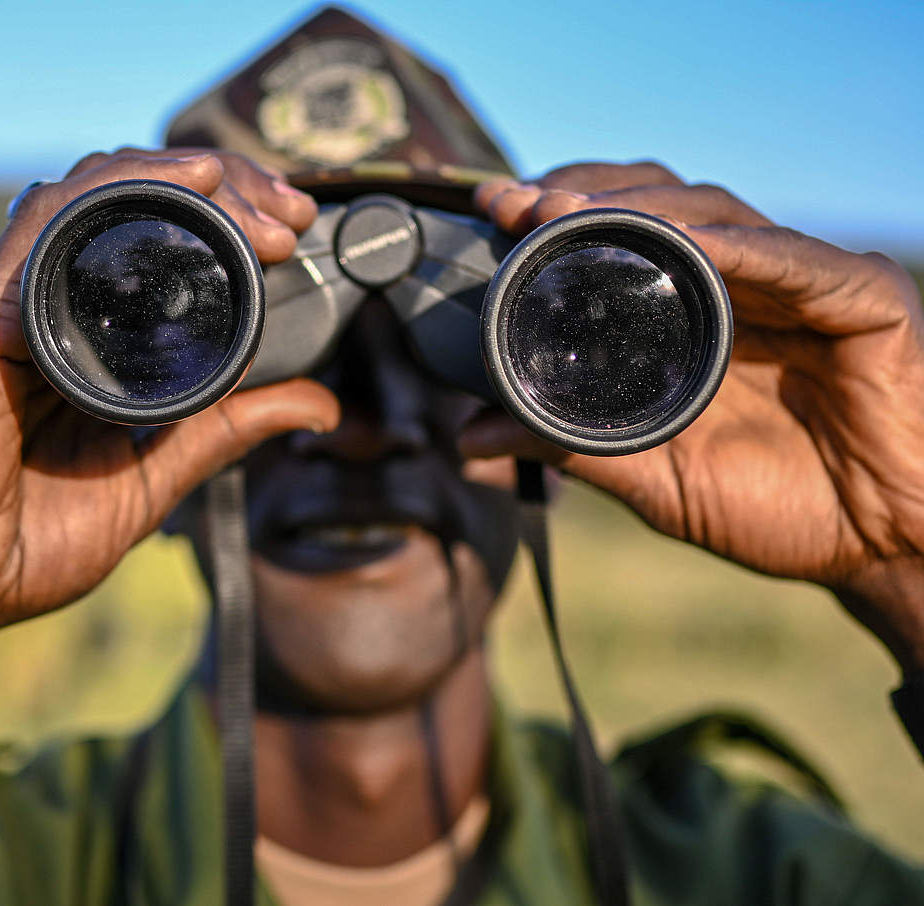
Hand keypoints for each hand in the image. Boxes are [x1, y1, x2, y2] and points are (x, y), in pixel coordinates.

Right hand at [0, 149, 338, 753]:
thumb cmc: (26, 542)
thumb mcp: (154, 475)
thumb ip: (227, 430)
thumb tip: (318, 405)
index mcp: (90, 342)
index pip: (159, 247)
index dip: (231, 221)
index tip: (296, 230)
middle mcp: (51, 310)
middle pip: (133, 205)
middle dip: (222, 189)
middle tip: (290, 211)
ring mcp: (12, 307)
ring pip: (93, 196)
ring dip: (178, 178)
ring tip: (249, 195)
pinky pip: (45, 226)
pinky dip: (117, 191)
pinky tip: (182, 182)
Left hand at [468, 162, 923, 670]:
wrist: (886, 546)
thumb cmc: (782, 505)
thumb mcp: (655, 474)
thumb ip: (569, 447)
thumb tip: (470, 440)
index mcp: (694, 317)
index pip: (623, 236)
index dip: (559, 218)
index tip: (491, 211)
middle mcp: (743, 285)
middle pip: (660, 204)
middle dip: (584, 195)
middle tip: (514, 201)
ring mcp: (803, 282)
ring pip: (718, 215)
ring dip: (642, 209)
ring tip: (570, 210)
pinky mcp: (863, 296)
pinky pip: (796, 261)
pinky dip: (740, 248)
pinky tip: (688, 244)